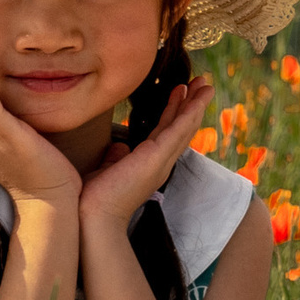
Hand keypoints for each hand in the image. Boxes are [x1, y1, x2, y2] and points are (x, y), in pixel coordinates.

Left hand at [78, 76, 214, 232]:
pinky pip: (178, 130)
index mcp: (149, 164)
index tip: (180, 90)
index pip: (165, 131)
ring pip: (184, 127)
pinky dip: (188, 112)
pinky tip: (195, 97)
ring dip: (195, 104)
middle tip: (202, 82)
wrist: (94, 217)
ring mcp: (161, 161)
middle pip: (181, 127)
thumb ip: (115, 157)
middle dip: (191, 103)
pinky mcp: (157, 158)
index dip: (174, 110)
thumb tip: (119, 146)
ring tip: (205, 83)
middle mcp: (160, 163)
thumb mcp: (106, 170)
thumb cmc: (95, 199)